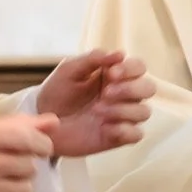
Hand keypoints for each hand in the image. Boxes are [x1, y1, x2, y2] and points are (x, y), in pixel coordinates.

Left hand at [34, 50, 153, 157]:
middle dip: (131, 89)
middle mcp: (123, 96)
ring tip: (99, 111)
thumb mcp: (69, 71)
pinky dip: (125, 130)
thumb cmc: (57, 93)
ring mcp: (121, 117)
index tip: (110, 73)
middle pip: (149, 88)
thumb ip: (92, 59)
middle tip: (106, 93)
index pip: (139, 67)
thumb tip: (119, 54)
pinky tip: (105, 128)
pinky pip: (136, 134)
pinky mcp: (117, 137)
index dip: (130, 69)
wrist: (42, 121)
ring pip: (144, 112)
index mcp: (114, 76)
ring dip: (124, 110)